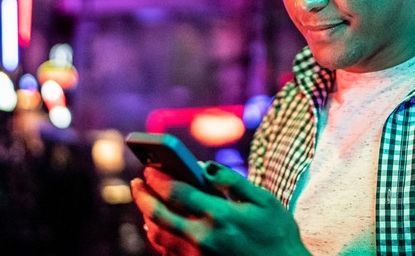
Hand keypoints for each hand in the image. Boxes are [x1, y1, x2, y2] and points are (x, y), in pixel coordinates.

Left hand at [131, 161, 309, 255]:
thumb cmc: (278, 235)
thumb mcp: (265, 201)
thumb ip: (233, 181)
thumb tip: (205, 168)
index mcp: (221, 216)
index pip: (177, 192)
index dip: (159, 178)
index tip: (149, 167)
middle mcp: (204, 238)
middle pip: (159, 216)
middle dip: (143, 197)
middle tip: (137, 184)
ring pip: (159, 237)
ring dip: (148, 218)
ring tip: (146, 203)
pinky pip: (168, 253)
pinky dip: (159, 238)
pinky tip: (159, 228)